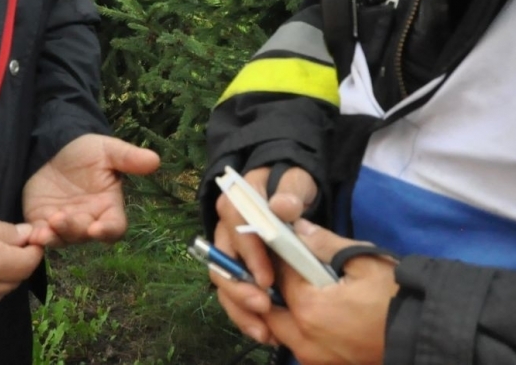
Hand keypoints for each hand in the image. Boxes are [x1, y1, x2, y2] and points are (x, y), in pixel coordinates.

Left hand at [21, 134, 160, 247]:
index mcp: (108, 207)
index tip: (97, 228)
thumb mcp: (107, 149)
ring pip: (63, 239)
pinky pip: (41, 237)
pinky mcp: (41, 223)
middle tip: (61, 218)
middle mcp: (89, 220)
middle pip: (86, 236)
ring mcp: (65, 225)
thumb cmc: (86, 150)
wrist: (54, 146)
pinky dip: (37, 238)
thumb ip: (129, 157)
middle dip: (74, 229)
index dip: (108, 231)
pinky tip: (32, 233)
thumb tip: (156, 160)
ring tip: (46, 226)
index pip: (115, 227)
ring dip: (56, 235)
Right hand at [211, 165, 317, 345]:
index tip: (268, 279)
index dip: (248, 254)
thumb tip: (281, 207)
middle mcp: (224, 226)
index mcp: (236, 201)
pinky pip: (232, 294)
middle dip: (239, 288)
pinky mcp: (235, 270)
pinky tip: (266, 332)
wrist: (288, 194)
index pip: (234, 225)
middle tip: (263, 308)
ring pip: (222, 283)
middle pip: (220, 260)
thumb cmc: (289, 188)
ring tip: (264, 330)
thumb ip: (290, 192)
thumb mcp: (295, 182)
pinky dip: (245, 315)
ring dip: (240, 308)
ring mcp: (228, 250)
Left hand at [266, 219, 395, 364]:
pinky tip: (320, 315)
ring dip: (286, 312)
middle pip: (271, 311)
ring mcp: (315, 359)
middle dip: (276, 290)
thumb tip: (300, 229)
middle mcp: (304, 340)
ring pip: (283, 332)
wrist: (422, 334)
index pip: (280, 276)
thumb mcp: (364, 261)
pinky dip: (302, 331)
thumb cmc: (395, 296)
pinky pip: (302, 347)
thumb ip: (325, 244)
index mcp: (309, 309)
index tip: (286, 246)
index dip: (281, 257)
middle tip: (294, 272)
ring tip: (307, 293)